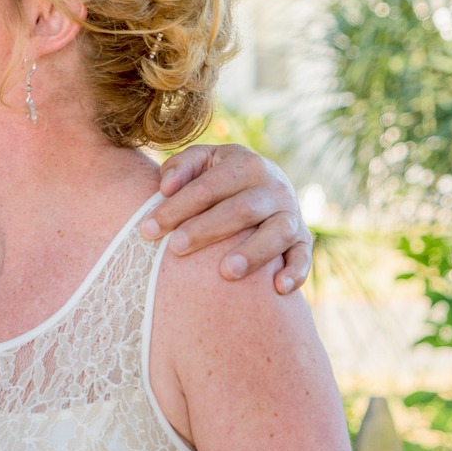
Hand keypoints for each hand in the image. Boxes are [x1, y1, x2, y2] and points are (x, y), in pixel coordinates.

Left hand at [139, 143, 309, 293]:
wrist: (262, 184)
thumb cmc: (218, 177)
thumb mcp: (201, 162)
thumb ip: (180, 167)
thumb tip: (165, 187)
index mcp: (246, 164)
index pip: (207, 188)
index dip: (176, 208)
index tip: (147, 229)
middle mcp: (274, 187)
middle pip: (240, 210)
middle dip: (206, 230)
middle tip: (175, 248)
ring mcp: (291, 213)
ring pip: (277, 233)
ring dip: (253, 253)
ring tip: (225, 272)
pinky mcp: (303, 239)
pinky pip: (304, 256)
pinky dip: (296, 272)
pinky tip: (277, 288)